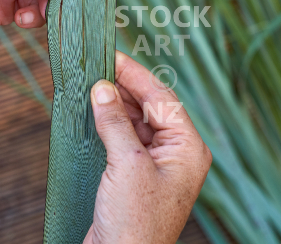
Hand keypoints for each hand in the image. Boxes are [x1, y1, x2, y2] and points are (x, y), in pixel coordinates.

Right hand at [84, 52, 211, 243]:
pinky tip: (95, 110)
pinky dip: (110, 123)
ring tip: (92, 84)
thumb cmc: (135, 223)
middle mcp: (177, 153)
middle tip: (98, 66)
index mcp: (188, 148)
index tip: (113, 56)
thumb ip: (116, 122)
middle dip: (125, 87)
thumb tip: (103, 89)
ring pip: (137, 121)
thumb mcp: (127, 165)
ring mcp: (157, 164)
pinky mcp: (137, 174)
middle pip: (151, 107)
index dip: (136, 75)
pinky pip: (126, 139)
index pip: (162, 99)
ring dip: (116, 103)